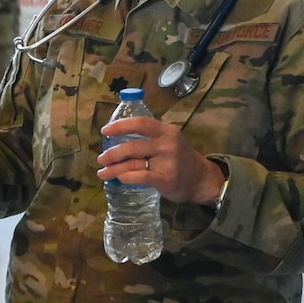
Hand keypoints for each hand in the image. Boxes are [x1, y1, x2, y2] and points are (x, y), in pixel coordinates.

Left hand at [96, 115, 224, 203]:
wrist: (202, 179)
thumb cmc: (181, 159)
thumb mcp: (170, 140)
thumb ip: (149, 137)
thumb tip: (117, 138)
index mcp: (166, 131)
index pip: (140, 123)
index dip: (119, 126)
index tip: (104, 131)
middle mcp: (167, 144)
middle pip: (131, 146)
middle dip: (111, 153)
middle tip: (101, 159)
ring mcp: (167, 162)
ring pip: (132, 164)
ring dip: (113, 169)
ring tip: (102, 172)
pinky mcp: (166, 179)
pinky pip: (140, 176)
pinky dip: (126, 177)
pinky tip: (119, 178)